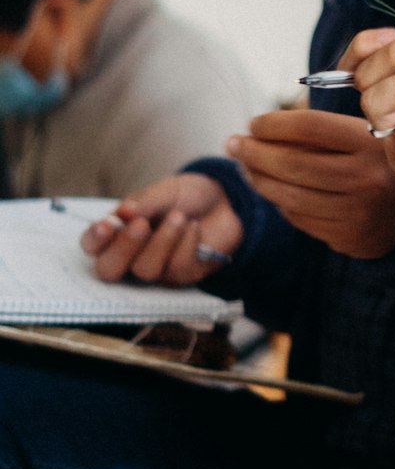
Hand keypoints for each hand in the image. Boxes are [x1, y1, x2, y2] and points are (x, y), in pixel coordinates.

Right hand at [80, 174, 243, 285]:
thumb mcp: (163, 191)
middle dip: (124, 248)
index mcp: (119, 232)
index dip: (94, 240)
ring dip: (163, 241)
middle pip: (109, 270)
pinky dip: (186, 243)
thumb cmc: (187, 196)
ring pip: (146, 270)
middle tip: (141, 224)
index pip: (92, 246)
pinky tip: (194, 226)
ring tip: (179, 217)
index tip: (106, 225)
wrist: (226, 200)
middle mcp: (132, 256)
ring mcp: (157, 270)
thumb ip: (143, 203)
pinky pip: (177, 269)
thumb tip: (122, 213)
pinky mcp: (182, 277)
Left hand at [225, 107, 394, 258]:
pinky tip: (272, 190)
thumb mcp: (366, 135)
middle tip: (235, 144)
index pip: (310, 128)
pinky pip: (300, 218)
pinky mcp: (346, 237)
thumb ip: (322, 129)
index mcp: (370, 143)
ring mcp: (356, 212)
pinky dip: (280, 202)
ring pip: (290, 195)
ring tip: (245, 167)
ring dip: (258, 179)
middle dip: (255, 152)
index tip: (253, 123)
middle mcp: (365, 178)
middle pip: (293, 163)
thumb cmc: (378, 165)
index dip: (274, 124)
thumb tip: (261, 128)